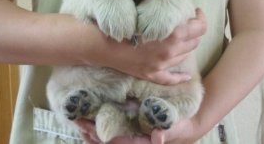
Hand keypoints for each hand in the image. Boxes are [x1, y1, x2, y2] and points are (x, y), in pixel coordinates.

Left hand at [75, 117, 200, 143]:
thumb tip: (158, 137)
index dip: (101, 136)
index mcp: (141, 143)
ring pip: (107, 140)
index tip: (88, 128)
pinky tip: (91, 122)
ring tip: (78, 122)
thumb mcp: (176, 128)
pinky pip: (113, 133)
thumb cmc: (180, 127)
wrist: (186, 126)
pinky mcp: (131, 130)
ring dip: (92, 133)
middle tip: (77, 122)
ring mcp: (131, 136)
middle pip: (108, 143)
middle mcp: (133, 141)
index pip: (118, 142)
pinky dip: (100, 128)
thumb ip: (168, 132)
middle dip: (91, 134)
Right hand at [89, 0, 205, 85]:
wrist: (100, 42)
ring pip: (184, 57)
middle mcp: (170, 52)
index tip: (196, 12)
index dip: (201, 18)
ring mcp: (160, 65)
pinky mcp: (150, 73)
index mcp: (173, 34)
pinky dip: (179, 77)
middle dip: (195, 31)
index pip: (199, 28)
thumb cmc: (122, 18)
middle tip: (189, 23)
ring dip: (187, 46)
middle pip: (194, 42)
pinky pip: (169, 79)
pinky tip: (186, 76)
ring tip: (182, 37)